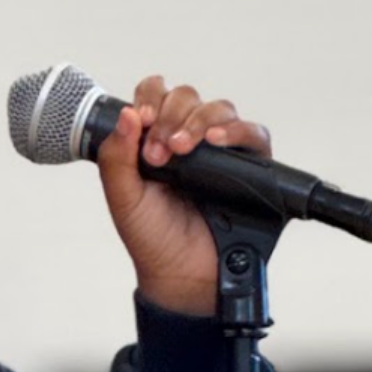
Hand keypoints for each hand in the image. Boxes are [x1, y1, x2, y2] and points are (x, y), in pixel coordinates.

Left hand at [92, 75, 272, 318]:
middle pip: (189, 98)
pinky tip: (216, 142)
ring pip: (220, 109)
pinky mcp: (253, 168)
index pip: (157, 96)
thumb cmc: (154, 239)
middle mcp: (192, 141)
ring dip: (199, 121)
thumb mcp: (123, 196)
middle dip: (171, 116)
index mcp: (157, 140)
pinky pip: (254, 135)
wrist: (184, 275)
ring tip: (183, 148)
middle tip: (160, 152)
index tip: (142, 120)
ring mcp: (224, 153)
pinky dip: (236, 131)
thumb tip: (125, 114)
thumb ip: (117, 156)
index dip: (150, 98)